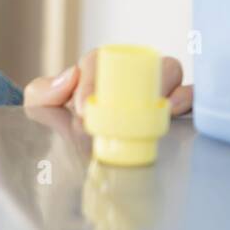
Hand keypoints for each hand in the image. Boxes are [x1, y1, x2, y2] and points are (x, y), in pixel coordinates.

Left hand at [22, 49, 193, 116]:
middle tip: (121, 106)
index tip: (83, 107)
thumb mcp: (39, 111)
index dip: (92, 80)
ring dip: (165, 85)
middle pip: (142, 61)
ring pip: (169, 72)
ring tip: (156, 105)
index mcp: (94, 72)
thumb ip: (42, 92)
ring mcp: (152, 92)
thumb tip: (70, 75)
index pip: (98, 61)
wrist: (66, 169)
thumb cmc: (58, 130)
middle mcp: (126, 77)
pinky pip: (190, 96)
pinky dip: (187, 98)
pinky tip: (174, 109)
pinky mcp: (172, 110)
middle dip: (135, 78)